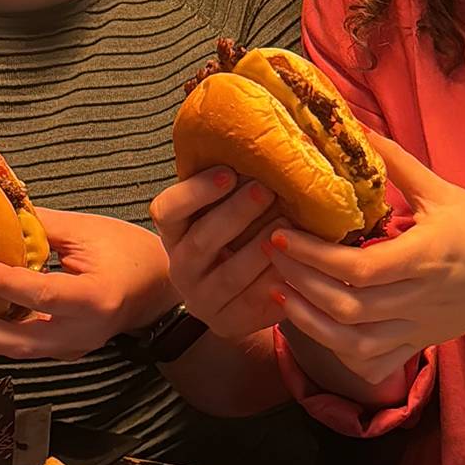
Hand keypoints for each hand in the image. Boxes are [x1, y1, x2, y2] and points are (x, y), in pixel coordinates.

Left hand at [0, 208, 177, 360]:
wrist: (158, 285)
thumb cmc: (127, 250)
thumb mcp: (87, 230)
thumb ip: (41, 227)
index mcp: (95, 297)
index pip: (41, 294)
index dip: (3, 283)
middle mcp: (82, 333)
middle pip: (19, 339)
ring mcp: (73, 348)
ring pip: (16, 350)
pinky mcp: (64, 352)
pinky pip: (23, 347)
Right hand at [149, 168, 285, 338]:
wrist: (228, 292)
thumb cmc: (233, 235)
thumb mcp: (222, 209)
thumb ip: (233, 184)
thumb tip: (268, 142)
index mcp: (174, 232)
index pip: (167, 210)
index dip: (196, 191)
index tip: (230, 171)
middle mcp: (180, 266)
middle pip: (200, 241)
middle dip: (236, 214)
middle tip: (267, 190)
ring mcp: (202, 299)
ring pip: (229, 275)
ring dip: (260, 248)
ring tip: (288, 223)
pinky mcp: (228, 323)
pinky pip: (252, 303)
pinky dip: (276, 280)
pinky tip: (297, 260)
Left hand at [269, 133, 464, 382]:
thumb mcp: (443, 190)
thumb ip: (395, 162)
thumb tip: (354, 126)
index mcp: (426, 256)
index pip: (360, 267)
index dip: (315, 256)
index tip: (282, 234)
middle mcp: (418, 298)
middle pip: (348, 306)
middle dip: (302, 283)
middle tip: (272, 255)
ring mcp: (417, 328)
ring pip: (354, 343)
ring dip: (310, 323)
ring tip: (281, 293)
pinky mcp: (418, 344)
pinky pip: (374, 363)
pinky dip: (340, 354)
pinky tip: (317, 329)